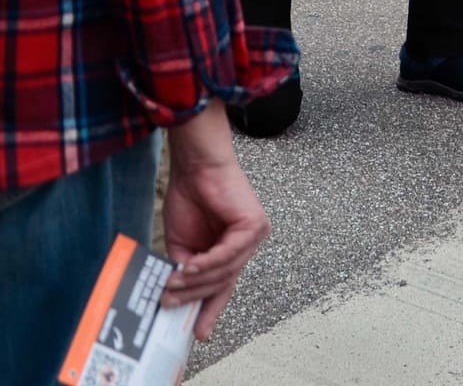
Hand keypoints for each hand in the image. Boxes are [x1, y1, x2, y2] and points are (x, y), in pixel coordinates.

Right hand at [161, 102, 270, 340]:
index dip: (210, 310)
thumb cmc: (190, 198)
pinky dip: (207, 262)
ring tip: (171, 284)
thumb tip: (175, 294)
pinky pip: (230, 253)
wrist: (196, 166)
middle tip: (169, 305)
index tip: (197, 333)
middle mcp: (247, 246)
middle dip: (195, 298)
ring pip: (225, 271)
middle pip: (223, 283)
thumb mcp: (182, 243)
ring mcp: (255, 236)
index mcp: (231, 252)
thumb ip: (184, 268)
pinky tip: (188, 267)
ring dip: (195, 280)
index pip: (224, 287)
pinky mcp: (255, 225)